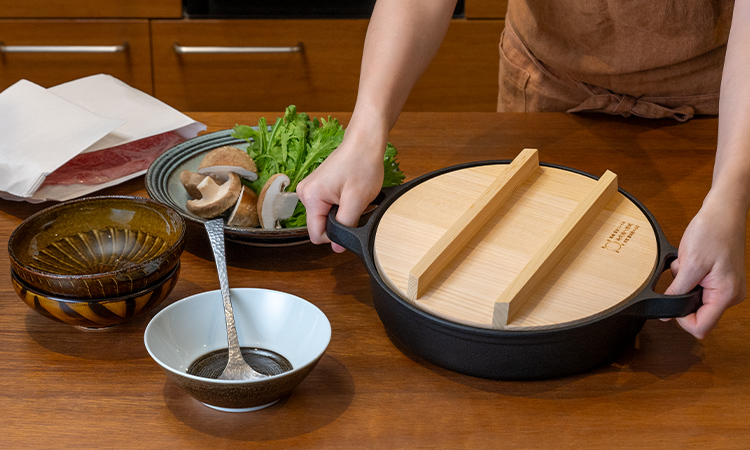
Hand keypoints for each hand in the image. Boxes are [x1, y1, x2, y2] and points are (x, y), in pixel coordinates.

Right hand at [297, 132, 384, 252]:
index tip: (350, 220)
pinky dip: (341, 204)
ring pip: (326, 216)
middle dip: (340, 220)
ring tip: (353, 195)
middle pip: (320, 225)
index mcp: (310, 197)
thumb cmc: (361, 164)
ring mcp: (310, 189)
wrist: (365, 141)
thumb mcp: (357, 201)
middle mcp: (304, 193)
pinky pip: (328, 206)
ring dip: (342, 211)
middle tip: (355, 203)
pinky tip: (350, 191)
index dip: (335, 235)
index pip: (317, 235)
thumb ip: (346, 226)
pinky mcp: (318, 187)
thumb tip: (337, 249)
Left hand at [664, 194, 746, 337]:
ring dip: (685, 283)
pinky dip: (689, 276)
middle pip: (698, 313)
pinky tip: (692, 260)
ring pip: (696, 298)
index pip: (701, 326)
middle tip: (684, 273)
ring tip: (688, 262)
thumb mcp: (689, 264)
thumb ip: (678, 292)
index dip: (682, 319)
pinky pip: (698, 287)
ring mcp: (726, 287)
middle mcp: (730, 295)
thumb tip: (667, 314)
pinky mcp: (720, 279)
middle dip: (682, 295)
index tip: (672, 302)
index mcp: (726, 295)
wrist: (723, 211)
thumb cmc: (712, 232)